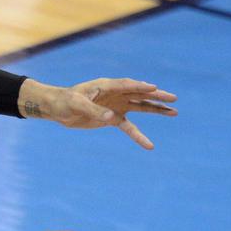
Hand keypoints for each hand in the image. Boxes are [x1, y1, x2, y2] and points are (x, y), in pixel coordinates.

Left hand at [21, 78, 177, 148]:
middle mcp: (114, 94)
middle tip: (173, 98)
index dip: (140, 86)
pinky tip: (149, 145)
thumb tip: (112, 117)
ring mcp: (115, 106)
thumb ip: (94, 110)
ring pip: (140, 107)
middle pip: (139, 94)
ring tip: (174, 112)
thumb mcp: (77, 105)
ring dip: (155, 110)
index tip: (154, 88)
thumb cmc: (65, 102)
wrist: (57, 110)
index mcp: (106, 85)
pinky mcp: (112, 119)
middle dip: (156, 96)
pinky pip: (129, 127)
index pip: (127, 85)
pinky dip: (138, 135)